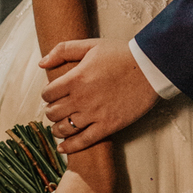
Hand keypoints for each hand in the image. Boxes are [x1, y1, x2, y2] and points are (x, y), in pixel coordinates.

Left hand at [39, 38, 157, 149]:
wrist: (150, 67)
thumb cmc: (121, 54)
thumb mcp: (92, 45)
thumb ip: (63, 50)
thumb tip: (42, 63)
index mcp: (75, 78)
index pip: (47, 94)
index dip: (48, 94)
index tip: (54, 94)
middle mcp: (81, 99)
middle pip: (53, 112)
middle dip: (52, 110)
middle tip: (58, 108)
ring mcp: (94, 114)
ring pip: (64, 129)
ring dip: (58, 128)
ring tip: (61, 124)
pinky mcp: (107, 126)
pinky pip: (82, 141)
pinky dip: (69, 146)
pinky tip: (63, 146)